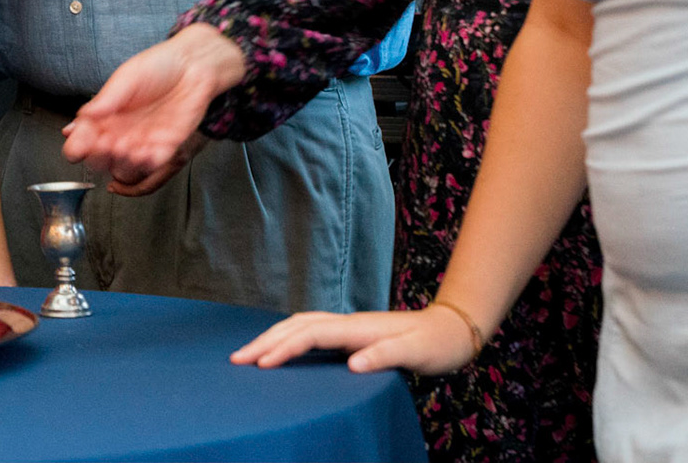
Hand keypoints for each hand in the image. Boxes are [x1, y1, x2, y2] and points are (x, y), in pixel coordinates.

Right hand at [61, 24, 244, 189]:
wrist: (194, 66)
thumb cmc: (160, 65)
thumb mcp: (128, 77)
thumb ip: (107, 98)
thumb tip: (83, 116)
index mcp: (106, 114)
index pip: (83, 139)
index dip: (77, 147)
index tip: (78, 148)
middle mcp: (121, 131)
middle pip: (100, 158)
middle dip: (99, 156)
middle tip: (105, 144)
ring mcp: (142, 141)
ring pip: (125, 166)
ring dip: (123, 162)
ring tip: (126, 147)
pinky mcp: (166, 146)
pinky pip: (153, 164)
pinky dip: (149, 163)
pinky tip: (148, 151)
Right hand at [231, 305, 480, 374]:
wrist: (451, 329)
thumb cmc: (435, 345)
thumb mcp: (415, 353)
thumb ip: (384, 356)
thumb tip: (353, 364)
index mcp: (357, 328)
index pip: (310, 334)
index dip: (283, 348)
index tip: (260, 364)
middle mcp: (347, 322)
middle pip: (296, 326)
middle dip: (264, 340)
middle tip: (236, 359)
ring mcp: (347, 326)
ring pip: (299, 325)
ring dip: (272, 337)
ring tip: (248, 354)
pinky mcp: (350, 334)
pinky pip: (309, 332)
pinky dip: (288, 337)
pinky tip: (280, 348)